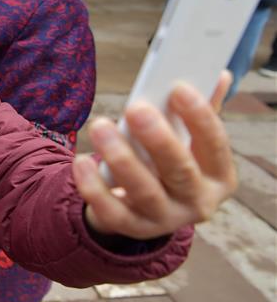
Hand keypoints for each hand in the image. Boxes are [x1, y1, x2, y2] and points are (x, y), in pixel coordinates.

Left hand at [72, 71, 235, 240]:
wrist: (142, 209)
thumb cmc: (167, 163)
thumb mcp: (188, 143)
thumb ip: (199, 111)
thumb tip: (217, 73)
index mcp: (219, 176)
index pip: (216, 144)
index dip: (200, 116)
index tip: (178, 87)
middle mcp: (197, 202)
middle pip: (180, 171)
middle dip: (158, 138)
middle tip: (134, 107)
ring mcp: (164, 219)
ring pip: (144, 191)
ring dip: (121, 158)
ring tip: (99, 126)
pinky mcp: (131, 228)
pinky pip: (111, 210)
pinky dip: (94, 187)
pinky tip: (81, 161)